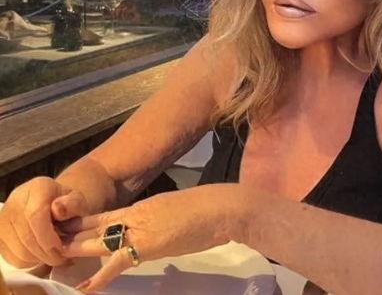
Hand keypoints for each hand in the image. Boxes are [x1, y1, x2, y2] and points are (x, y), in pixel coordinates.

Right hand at [0, 176, 88, 267]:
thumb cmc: (67, 204)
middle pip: (26, 236)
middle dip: (46, 253)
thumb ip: (73, 204)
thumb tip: (57, 209)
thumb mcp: (77, 201)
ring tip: (52, 254)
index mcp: (38, 188)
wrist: (52, 202)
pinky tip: (40, 253)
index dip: (49, 239)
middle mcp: (15, 200)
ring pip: (18, 250)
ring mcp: (3, 218)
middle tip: (61, 258)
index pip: (36, 216)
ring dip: (38, 259)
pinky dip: (28, 262)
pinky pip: (11, 257)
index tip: (62, 250)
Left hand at [60, 184, 246, 292]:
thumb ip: (161, 221)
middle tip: (51, 238)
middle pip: (97, 223)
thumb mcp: (176, 213)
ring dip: (77, 247)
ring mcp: (140, 228)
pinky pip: (118, 262)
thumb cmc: (204, 210)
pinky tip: (85, 287)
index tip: (69, 225)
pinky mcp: (147, 245)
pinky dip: (100, 276)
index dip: (87, 221)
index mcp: (143, 207)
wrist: (218, 209)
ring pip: (100, 237)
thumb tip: (158, 230)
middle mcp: (136, 215)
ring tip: (55, 253)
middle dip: (74, 232)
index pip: (108, 214)